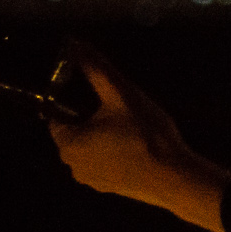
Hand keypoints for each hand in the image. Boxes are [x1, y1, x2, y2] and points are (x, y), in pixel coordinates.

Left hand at [47, 40, 230, 231]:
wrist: (174, 177)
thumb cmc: (144, 134)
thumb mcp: (121, 95)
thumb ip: (95, 69)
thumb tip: (74, 43)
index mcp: (67, 144)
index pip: (56, 115)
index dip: (73, 99)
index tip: (97, 93)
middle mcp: (73, 165)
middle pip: (74, 131)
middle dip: (91, 117)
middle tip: (119, 106)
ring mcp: (92, 180)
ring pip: (91, 146)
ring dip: (104, 134)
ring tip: (131, 124)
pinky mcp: (110, 188)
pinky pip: (105, 161)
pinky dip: (115, 151)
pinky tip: (137, 143)